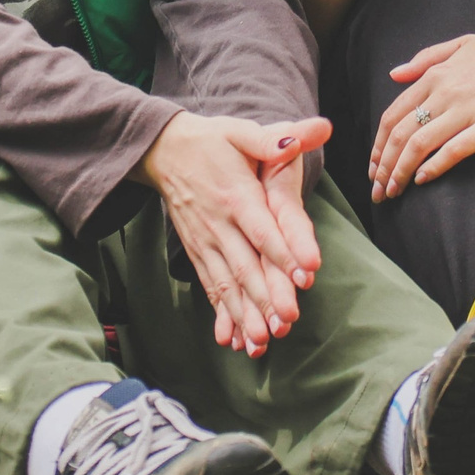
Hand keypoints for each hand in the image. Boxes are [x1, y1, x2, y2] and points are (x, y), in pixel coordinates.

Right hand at [142, 112, 329, 355]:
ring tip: (260, 342)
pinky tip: (231, 339)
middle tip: (286, 322)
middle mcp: (220, 224)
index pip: (263, 229)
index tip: (305, 274)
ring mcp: (206, 241)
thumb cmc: (211, 140)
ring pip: (226, 283)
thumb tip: (312, 131)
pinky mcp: (197, 251)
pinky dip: (222, 313)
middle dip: (265, 297)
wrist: (163, 150)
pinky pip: (210, 286)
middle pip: (245, 265)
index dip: (284, 252)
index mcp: (236, 195)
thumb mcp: (241, 131)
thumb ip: (275, 138)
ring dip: (244, 314)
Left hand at [370, 33, 474, 201]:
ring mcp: (468, 110)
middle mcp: (446, 92)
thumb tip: (395, 75)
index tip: (374, 166)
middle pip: (401, 134)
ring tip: (394, 191)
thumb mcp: (462, 44)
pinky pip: (453, 151)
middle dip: (383, 166)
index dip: (378, 145)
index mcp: (436, 75)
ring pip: (420, 145)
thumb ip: (426, 59)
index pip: (394, 115)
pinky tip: (423, 179)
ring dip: (401, 173)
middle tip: (378, 189)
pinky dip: (433, 168)